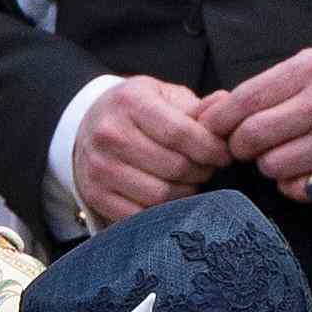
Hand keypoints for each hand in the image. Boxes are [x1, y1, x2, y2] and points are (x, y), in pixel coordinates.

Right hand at [66, 75, 228, 224]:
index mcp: (131, 103)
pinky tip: (170, 200)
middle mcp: (110, 135)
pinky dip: (161, 212)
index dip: (209, 148)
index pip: (180, 133)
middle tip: (208, 170)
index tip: (224, 154)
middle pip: (172, 167)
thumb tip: (224, 105)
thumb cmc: (134, 111)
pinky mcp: (94, 195)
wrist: (86, 126)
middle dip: (200, 172)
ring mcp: (100, 169)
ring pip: (158, 195)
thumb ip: (194, 106)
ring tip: (191, 183)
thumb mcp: (162, 96)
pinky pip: (138, 215)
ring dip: (184, 194)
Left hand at [212, 48, 311, 203]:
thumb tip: (215, 109)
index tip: (214, 130)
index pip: (245, 100)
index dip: (219, 121)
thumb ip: (272, 85)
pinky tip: (305, 170)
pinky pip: (298, 189)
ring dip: (270, 165)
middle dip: (241, 147)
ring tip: (286, 153)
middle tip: (249, 146)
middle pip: (251, 137)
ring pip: (272, 166)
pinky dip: (293, 185)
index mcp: (310, 69)